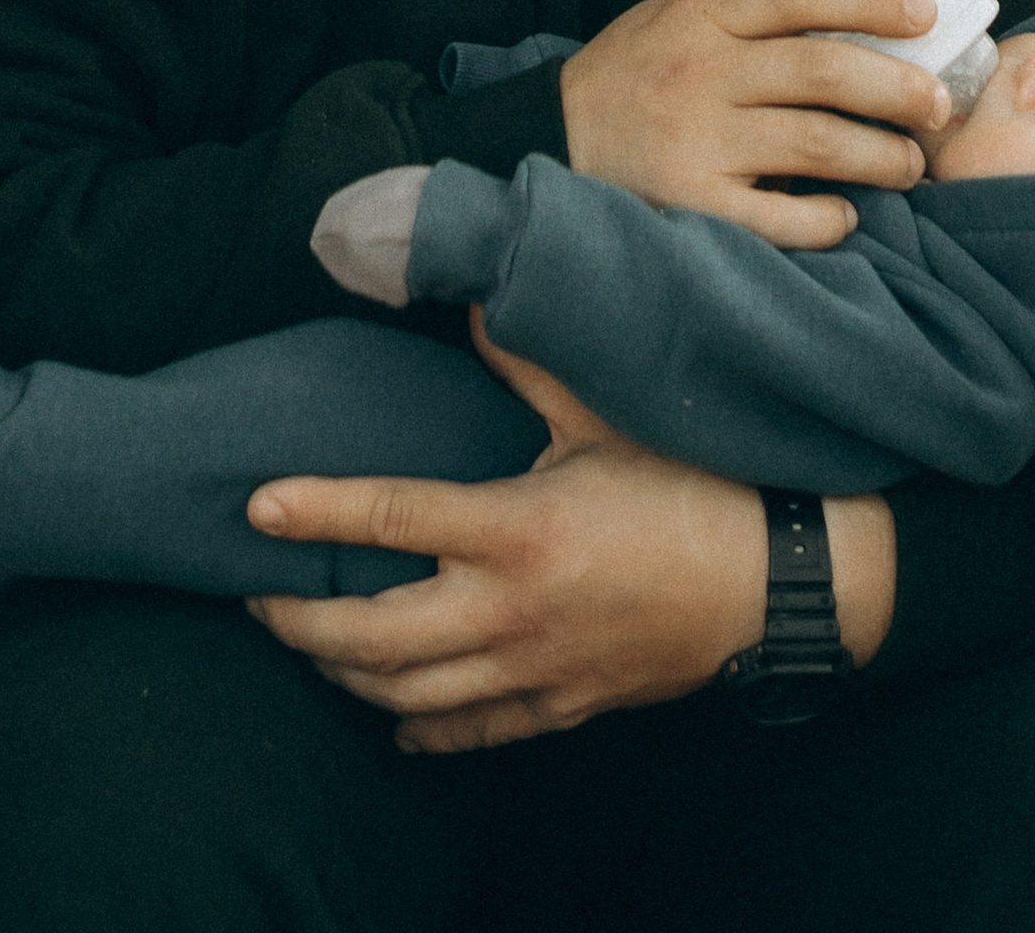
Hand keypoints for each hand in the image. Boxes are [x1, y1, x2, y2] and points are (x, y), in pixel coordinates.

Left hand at [248, 330, 895, 752]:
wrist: (779, 580)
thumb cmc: (693, 484)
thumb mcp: (606, 414)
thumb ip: (529, 363)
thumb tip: (475, 299)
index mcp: (516, 529)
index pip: (389, 518)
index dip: (315, 512)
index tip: (255, 508)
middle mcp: (510, 611)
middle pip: (372, 637)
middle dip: (300, 621)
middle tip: (256, 595)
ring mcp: (532, 671)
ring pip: (406, 698)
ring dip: (343, 676)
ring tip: (308, 644)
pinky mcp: (560, 706)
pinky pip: (468, 735)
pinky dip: (416, 731)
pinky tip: (391, 720)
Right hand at [557, 0, 944, 246]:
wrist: (545, 141)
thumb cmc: (629, 74)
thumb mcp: (676, 15)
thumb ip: (748, 13)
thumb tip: (851, 15)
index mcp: (702, 14)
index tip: (925, 14)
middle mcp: (702, 72)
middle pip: (825, 72)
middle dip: (899, 89)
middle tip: (938, 106)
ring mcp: (697, 142)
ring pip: (817, 144)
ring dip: (881, 157)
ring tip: (909, 164)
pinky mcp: (692, 205)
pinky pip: (781, 218)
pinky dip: (827, 219)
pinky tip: (846, 215)